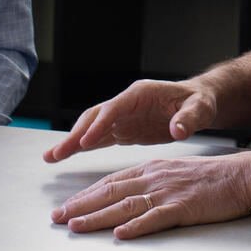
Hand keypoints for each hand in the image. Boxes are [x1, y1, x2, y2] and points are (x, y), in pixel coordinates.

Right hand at [43, 77, 217, 162]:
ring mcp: (124, 116)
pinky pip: (100, 138)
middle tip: (56, 153)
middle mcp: (127, 103)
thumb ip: (189, 119)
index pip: (114, 108)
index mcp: (141, 94)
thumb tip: (178, 130)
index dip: (99, 124)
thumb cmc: (200, 102)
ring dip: (72, 142)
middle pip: (95, 117)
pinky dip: (83, 147)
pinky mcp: (125, 129)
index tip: (85, 141)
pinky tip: (67, 156)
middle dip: (75, 135)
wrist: (199, 102)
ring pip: (92, 128)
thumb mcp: (200, 108)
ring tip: (51, 157)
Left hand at [50, 152, 250, 238]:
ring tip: (76, 227)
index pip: (112, 182)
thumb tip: (131, 200)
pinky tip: (121, 234)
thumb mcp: (176, 173)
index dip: (87, 194)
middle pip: (111, 192)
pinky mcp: (183, 207)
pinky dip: (137, 226)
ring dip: (98, 217)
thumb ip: (153, 183)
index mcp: (152, 169)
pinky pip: (156, 218)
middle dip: (81, 205)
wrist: (241, 176)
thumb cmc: (212, 178)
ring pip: (126, 205)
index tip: (67, 206)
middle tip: (57, 217)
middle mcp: (155, 178)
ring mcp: (168, 193)